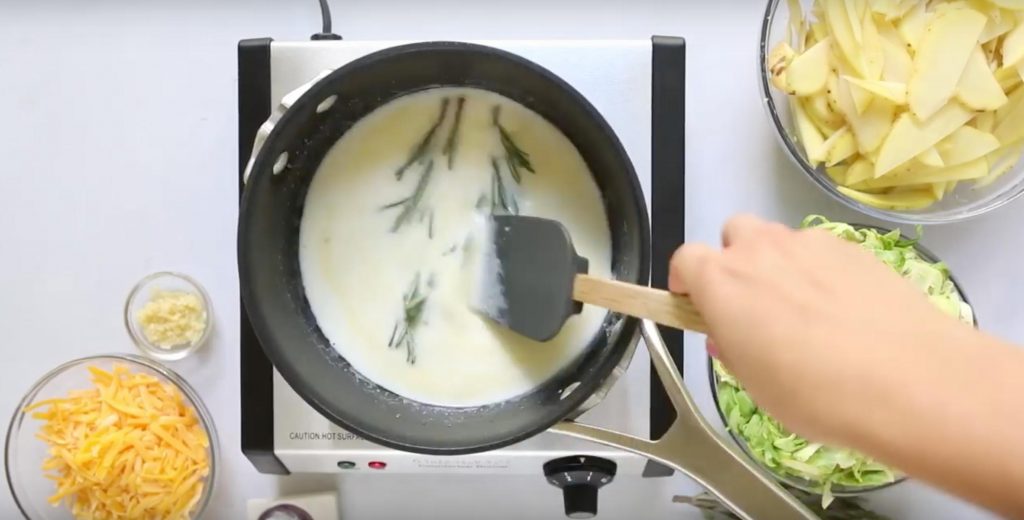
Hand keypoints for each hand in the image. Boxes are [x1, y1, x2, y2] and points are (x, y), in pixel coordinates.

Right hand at [669, 214, 965, 443]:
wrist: (909, 379)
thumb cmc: (815, 392)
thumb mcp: (756, 384)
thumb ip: (734, 349)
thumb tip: (734, 334)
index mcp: (722, 282)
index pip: (685, 259)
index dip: (686, 281)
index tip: (695, 304)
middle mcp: (760, 250)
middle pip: (734, 234)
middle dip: (737, 261)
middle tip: (755, 305)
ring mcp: (810, 244)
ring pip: (781, 241)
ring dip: (781, 266)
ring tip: (808, 313)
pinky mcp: (855, 248)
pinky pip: (823, 253)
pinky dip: (823, 273)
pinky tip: (847, 313)